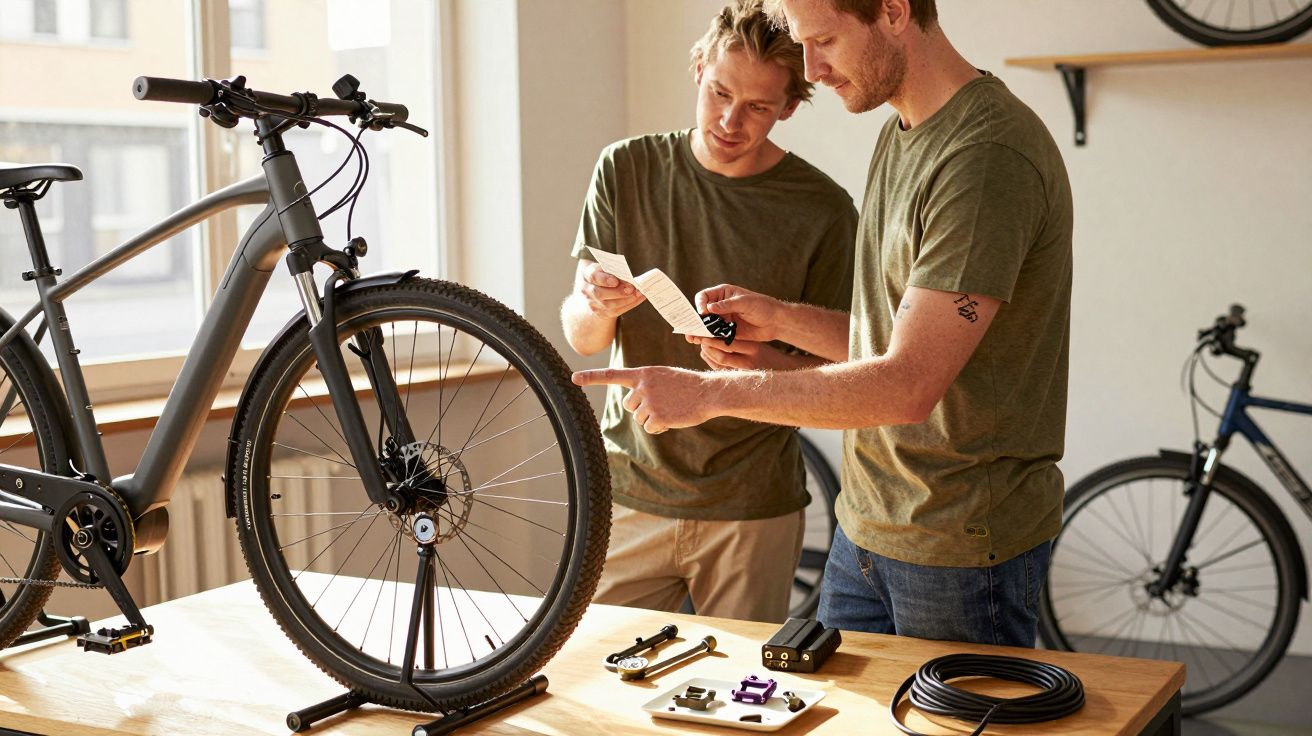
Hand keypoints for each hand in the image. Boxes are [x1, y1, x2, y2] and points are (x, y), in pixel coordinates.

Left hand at [572, 366, 713, 433]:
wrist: (708, 393)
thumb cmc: (687, 385)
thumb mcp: (664, 377)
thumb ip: (645, 385)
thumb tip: (632, 404)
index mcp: (643, 373)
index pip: (612, 375)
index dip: (592, 377)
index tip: (573, 378)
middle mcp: (642, 387)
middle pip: (629, 405)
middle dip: (641, 408)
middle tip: (662, 403)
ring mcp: (649, 402)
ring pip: (639, 418)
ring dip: (652, 418)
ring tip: (670, 408)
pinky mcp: (657, 418)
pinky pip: (649, 428)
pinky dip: (659, 427)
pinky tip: (672, 418)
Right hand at [579, 262, 644, 318]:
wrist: (597, 286)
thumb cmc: (605, 273)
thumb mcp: (607, 267)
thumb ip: (614, 270)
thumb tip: (628, 278)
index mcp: (587, 275)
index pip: (593, 277)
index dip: (604, 280)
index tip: (615, 281)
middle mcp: (587, 291)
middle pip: (599, 294)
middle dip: (617, 292)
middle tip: (632, 288)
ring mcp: (593, 304)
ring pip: (608, 305)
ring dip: (626, 300)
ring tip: (639, 293)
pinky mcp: (601, 313)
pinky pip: (615, 312)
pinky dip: (629, 305)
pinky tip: (639, 298)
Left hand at [690, 338, 801, 370]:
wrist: (782, 373)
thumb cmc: (768, 356)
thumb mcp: (758, 344)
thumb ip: (741, 341)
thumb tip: (718, 335)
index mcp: (754, 348)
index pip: (729, 341)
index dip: (714, 337)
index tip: (705, 331)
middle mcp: (749, 361)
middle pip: (723, 353)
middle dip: (709, 346)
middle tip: (700, 339)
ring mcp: (745, 373)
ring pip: (721, 363)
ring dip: (708, 355)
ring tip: (702, 346)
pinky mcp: (741, 379)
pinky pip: (722, 371)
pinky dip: (712, 362)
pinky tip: (707, 355)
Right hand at [693, 284, 784, 342]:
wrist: (776, 322)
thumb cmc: (762, 306)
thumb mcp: (745, 302)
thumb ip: (727, 305)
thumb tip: (709, 307)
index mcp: (723, 294)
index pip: (704, 297)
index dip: (700, 304)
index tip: (703, 313)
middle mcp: (720, 306)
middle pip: (702, 312)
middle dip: (695, 320)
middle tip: (690, 328)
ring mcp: (723, 319)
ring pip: (706, 325)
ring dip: (699, 331)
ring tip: (692, 338)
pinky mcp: (727, 332)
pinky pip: (715, 335)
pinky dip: (709, 339)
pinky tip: (704, 343)